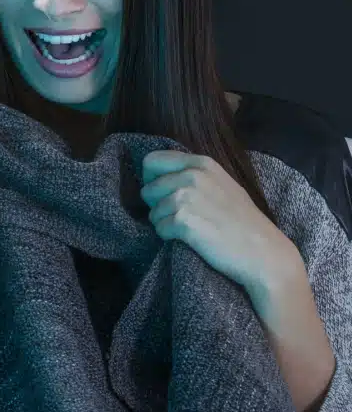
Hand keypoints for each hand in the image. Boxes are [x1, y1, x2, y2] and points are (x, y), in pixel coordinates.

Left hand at [140, 150, 299, 295]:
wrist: (263, 251)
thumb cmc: (241, 220)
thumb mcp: (221, 184)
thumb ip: (193, 174)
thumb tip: (157, 175)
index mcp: (202, 163)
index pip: (151, 161)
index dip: (151, 179)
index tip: (165, 193)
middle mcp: (192, 175)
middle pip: (147, 189)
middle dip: (157, 206)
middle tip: (183, 216)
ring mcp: (187, 197)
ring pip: (152, 211)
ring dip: (165, 223)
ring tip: (192, 228)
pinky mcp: (184, 221)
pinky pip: (159, 228)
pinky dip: (169, 236)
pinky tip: (192, 238)